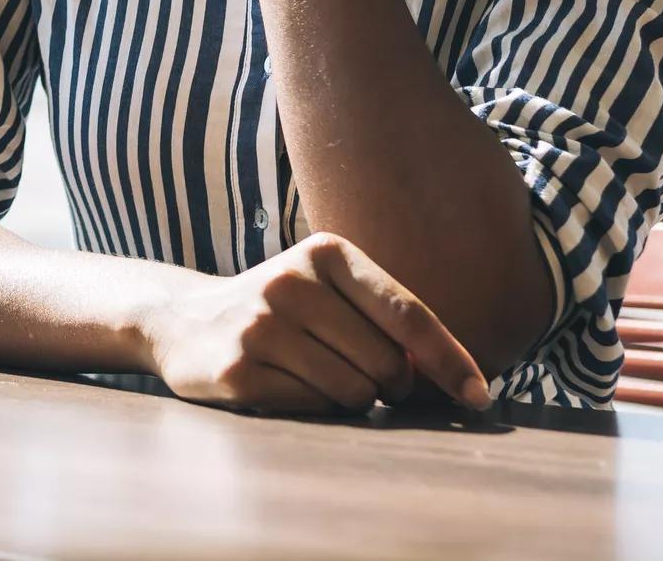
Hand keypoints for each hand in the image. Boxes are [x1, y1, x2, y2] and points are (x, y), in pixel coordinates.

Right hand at [140, 231, 492, 414]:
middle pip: (386, 363)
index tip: (479, 396)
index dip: (449, 360)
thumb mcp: (327, 289)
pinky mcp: (238, 370)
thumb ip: (384, 319)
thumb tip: (455, 376)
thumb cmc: (282, 311)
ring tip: (315, 374)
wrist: (183, 320)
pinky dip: (313, 408)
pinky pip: (312, 409)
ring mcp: (261, 326)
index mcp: (325, 253)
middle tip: (359, 373)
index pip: (407, 314)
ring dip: (350, 398)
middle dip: (388, 384)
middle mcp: (291, 282)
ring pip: (353, 392)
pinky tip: (284, 385)